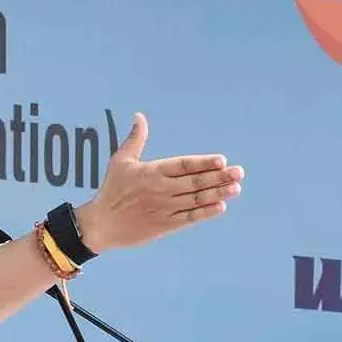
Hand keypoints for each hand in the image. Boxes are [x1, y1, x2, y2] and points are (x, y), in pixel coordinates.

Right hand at [75, 112, 243, 252]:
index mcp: (152, 172)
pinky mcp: (165, 225)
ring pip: (196, 199)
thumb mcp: (121, 161)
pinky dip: (205, 213)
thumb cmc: (112, 190)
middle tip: (239, 172)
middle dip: (219, 177)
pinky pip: (189, 219)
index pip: (184, 165)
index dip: (204, 162)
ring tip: (236, 187)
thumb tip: (140, 116)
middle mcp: (161, 189)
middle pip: (195, 182)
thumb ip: (136, 139)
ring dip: (218, 193)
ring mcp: (164, 208)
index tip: (222, 160)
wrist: (101, 225)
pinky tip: (221, 206)